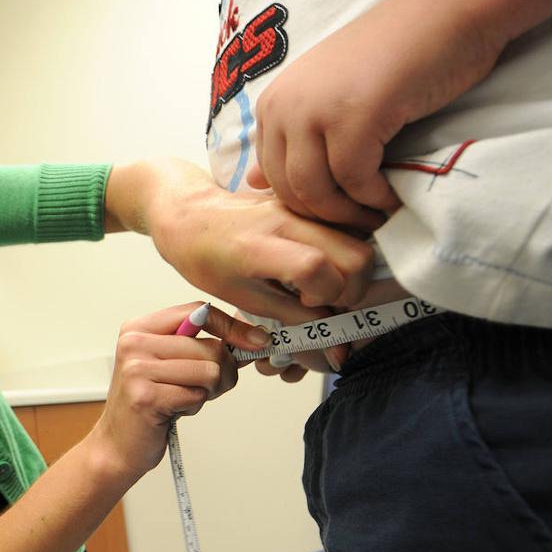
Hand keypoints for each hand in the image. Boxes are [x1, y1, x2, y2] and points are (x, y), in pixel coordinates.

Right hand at [88, 303, 268, 475]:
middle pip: (210, 346)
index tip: (256, 339)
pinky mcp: (145, 397)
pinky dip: (193, 406)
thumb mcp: (172, 364)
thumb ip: (203, 346)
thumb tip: (252, 337)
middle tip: (204, 387)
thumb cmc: (149, 403)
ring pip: (209, 371)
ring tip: (183, 398)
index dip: (231, 325)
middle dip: (223, 372)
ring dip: (207, 391)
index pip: (197, 311)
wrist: (118, 443)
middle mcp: (134, 343)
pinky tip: (174, 410)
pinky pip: (197, 395)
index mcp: (139, 328)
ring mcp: (137, 369)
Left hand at [150, 163, 374, 320]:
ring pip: (362, 240)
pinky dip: (347, 252)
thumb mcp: (241, 297)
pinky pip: (348, 228)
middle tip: (326, 301)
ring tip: (322, 283)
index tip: (307, 305)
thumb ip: (290, 318)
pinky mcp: (309, 202)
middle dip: (354, 290)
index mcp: (260, 244)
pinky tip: (321, 264)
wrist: (190, 213)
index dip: (324, 295)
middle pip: (357, 255)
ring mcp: (302, 206)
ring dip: (353, 271)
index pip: (316, 267)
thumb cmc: (206, 258)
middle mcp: (287, 218)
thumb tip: (332, 348)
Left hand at [245, 0, 503, 227]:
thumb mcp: (326, 98)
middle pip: (288, 189)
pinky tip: (392, 196)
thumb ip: (290, 139)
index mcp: (272, 103)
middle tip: (359, 224)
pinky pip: (353, 180)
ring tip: (375, 216)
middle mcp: (283, 105)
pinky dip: (374, 197)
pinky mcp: (353, 117)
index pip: (270, 176)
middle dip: (325, 216)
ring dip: (348, 213)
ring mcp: (315, 110)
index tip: (338, 213)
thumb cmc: (391, 58)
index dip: (303, 204)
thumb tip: (251, 181)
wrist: (445, 14)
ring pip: (316, 191)